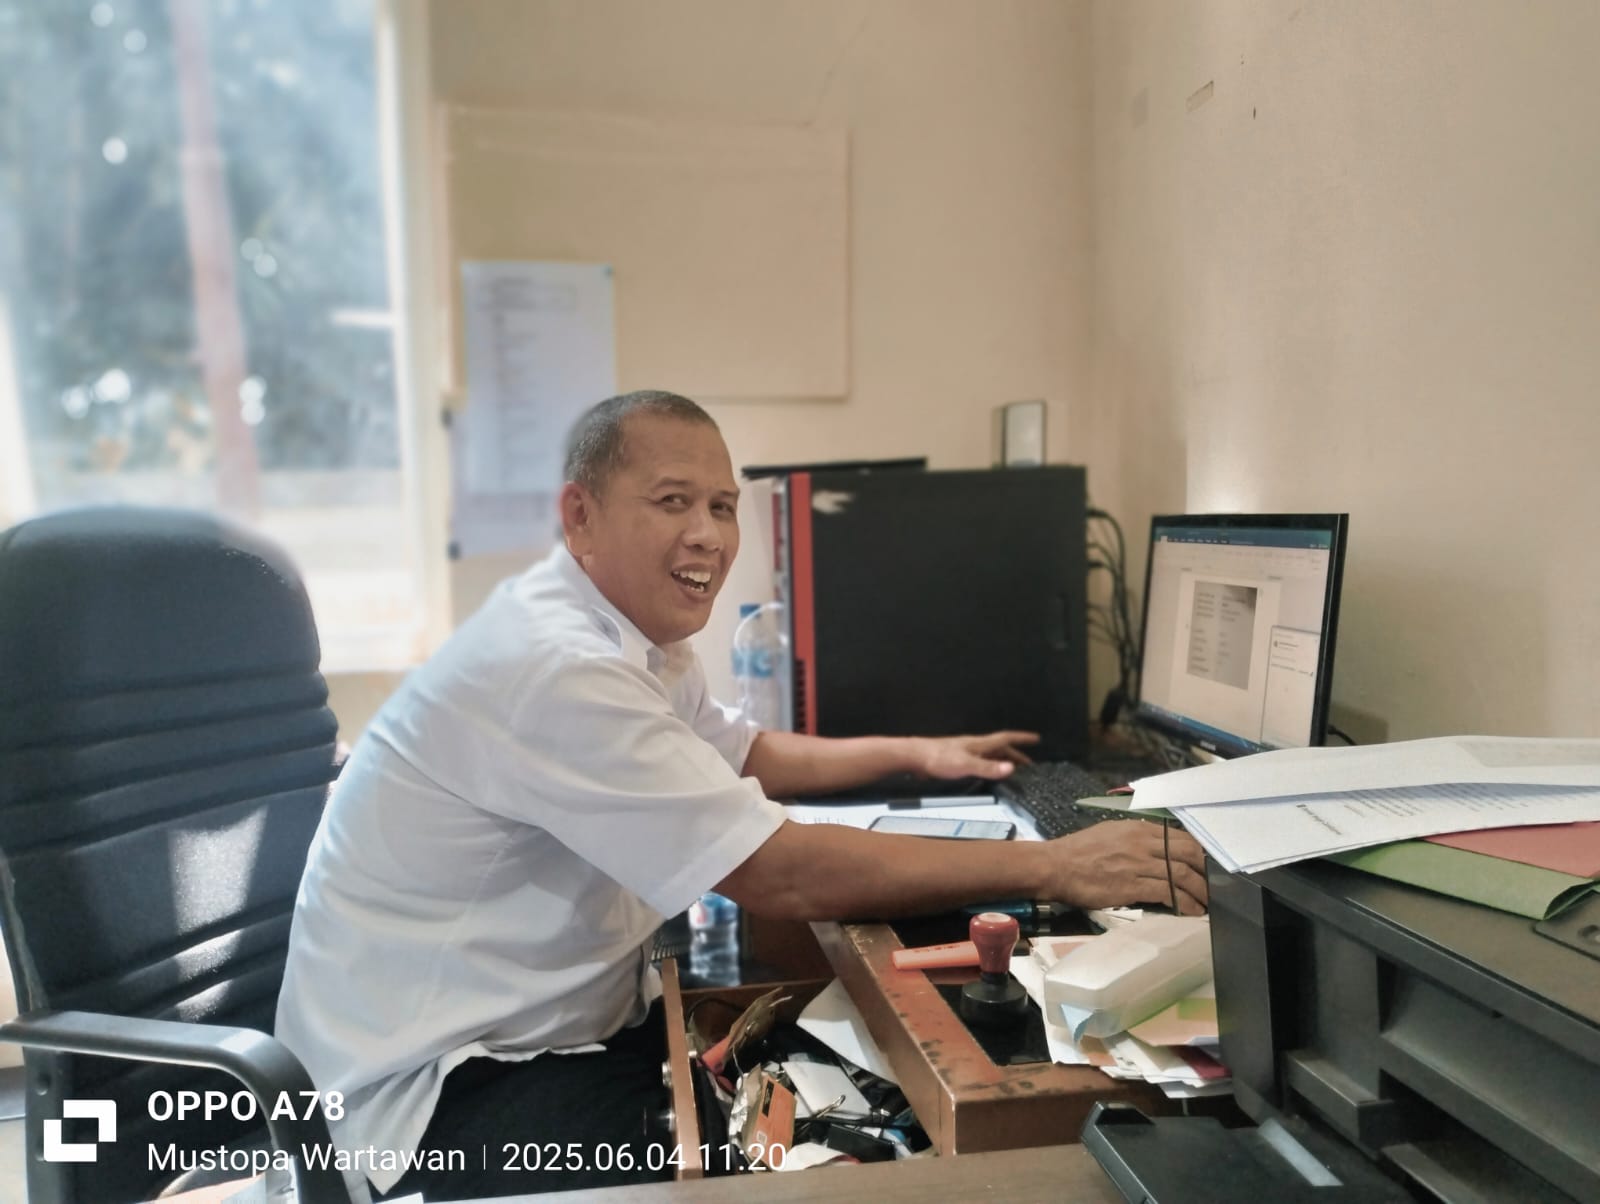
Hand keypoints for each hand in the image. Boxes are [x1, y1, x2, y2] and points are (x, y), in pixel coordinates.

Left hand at [912, 730, 1039, 779]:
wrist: (914, 757)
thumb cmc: (938, 758)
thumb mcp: (966, 764)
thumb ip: (987, 768)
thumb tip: (1011, 768)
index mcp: (979, 744)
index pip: (1005, 738)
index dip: (1021, 738)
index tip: (1036, 738)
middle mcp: (975, 746)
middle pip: (1000, 748)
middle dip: (1016, 754)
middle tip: (1029, 764)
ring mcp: (965, 752)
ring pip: (990, 755)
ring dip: (1003, 760)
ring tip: (1012, 769)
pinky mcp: (956, 760)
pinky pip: (980, 762)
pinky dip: (990, 766)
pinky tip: (987, 773)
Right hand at [1044, 820, 1208, 915]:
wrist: (1056, 866)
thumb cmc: (1079, 851)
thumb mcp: (1111, 832)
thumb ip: (1135, 837)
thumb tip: (1156, 844)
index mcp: (1138, 828)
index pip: (1180, 837)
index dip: (1198, 853)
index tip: (1206, 866)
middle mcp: (1143, 843)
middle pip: (1188, 854)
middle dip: (1205, 871)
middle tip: (1213, 886)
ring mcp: (1139, 864)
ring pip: (1182, 875)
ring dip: (1200, 891)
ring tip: (1206, 903)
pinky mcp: (1132, 886)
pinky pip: (1168, 893)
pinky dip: (1184, 903)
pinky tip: (1191, 911)